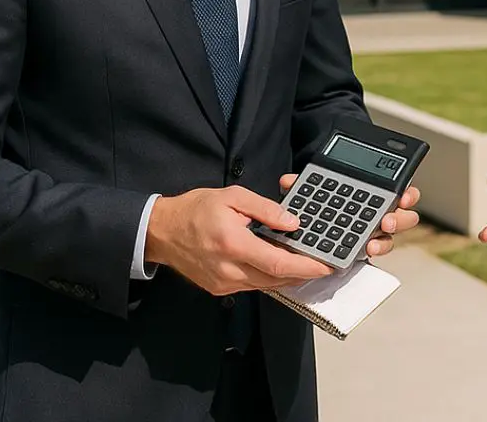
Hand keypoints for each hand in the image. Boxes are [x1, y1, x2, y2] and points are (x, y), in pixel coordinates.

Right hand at [145, 187, 333, 295]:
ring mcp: (223, 284)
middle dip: (301, 273)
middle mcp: (229, 271)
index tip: (325, 266)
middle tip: (322, 263)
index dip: (305, 267)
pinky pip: (252, 286)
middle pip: (275, 279)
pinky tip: (277, 264)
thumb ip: (265, 210)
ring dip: (286, 276)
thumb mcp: (233, 197)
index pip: (278, 263)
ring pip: (265, 286)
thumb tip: (292, 222)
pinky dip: (268, 277)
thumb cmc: (196, 209)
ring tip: (304, 262)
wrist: (161, 231)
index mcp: (234, 245)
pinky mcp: (219, 289)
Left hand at [279, 175, 420, 258]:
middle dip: (399, 219)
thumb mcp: (312, 189)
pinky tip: (362, 252)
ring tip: (371, 244)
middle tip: (386, 221)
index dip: (407, 194)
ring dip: (384, 241)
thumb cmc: (319, 203)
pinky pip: (370, 254)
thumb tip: (289, 182)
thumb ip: (304, 183)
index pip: (398, 191)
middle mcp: (377, 214)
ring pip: (389, 239)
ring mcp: (371, 235)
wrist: (305, 232)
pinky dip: (367, 253)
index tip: (404, 197)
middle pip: (402, 217)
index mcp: (373, 193)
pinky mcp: (359, 252)